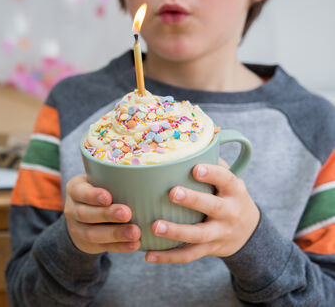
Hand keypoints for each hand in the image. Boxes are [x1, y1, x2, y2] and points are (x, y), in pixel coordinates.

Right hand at [65, 175, 140, 253]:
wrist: (82, 215)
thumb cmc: (98, 189)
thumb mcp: (97, 180)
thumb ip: (112, 177)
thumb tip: (143, 173)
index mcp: (75, 189)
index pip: (80, 192)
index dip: (93, 196)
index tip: (108, 197)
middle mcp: (73, 209)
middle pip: (86, 214)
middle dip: (107, 214)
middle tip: (127, 213)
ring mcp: (78, 229)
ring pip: (93, 234)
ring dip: (116, 234)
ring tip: (135, 232)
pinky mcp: (88, 244)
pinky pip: (104, 247)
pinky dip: (120, 246)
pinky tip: (134, 244)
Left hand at [145, 159, 259, 262]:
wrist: (248, 232)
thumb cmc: (230, 197)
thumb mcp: (230, 180)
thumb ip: (214, 163)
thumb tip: (192, 141)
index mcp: (234, 191)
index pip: (226, 179)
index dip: (212, 174)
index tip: (195, 169)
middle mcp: (230, 212)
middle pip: (213, 207)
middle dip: (193, 200)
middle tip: (173, 193)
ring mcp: (220, 233)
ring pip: (199, 236)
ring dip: (177, 232)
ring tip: (155, 226)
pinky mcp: (210, 249)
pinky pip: (189, 255)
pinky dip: (169, 256)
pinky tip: (149, 255)